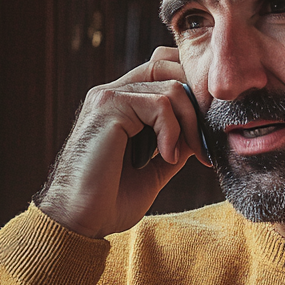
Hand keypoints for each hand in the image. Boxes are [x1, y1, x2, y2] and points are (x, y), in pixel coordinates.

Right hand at [34, 47, 209, 237]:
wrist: (80, 221)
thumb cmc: (109, 201)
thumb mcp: (154, 169)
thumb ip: (174, 145)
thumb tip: (200, 131)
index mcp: (122, 104)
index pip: (163, 67)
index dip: (190, 88)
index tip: (204, 131)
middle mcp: (114, 93)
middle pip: (168, 63)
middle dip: (196, 100)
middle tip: (202, 142)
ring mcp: (108, 96)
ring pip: (170, 86)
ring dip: (189, 123)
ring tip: (181, 156)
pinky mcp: (108, 106)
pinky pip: (159, 103)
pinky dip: (172, 132)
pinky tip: (165, 157)